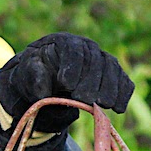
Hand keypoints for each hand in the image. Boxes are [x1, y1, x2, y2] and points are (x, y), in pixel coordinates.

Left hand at [0, 32, 132, 134]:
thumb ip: (34, 78)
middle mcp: (87, 46)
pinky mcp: (112, 73)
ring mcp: (102, 58)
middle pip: (95, 60)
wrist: (47, 79)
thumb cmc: (35, 74)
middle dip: (91, 81)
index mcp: (63, 41)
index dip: (71, 67)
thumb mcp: (27, 74)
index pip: (72, 49)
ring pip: (112, 69)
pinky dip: (123, 94)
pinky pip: (123, 80)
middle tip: (85, 100)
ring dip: (109, 88)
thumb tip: (44, 92)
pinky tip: (118, 108)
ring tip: (102, 106)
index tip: (66, 86)